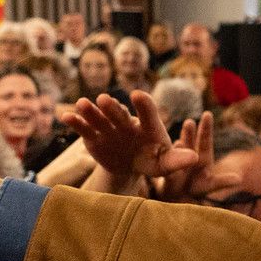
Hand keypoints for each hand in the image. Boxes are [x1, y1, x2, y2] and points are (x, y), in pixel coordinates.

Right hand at [66, 92, 208, 196]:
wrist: (129, 165)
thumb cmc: (152, 160)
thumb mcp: (165, 163)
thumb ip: (178, 159)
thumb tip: (196, 159)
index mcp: (147, 124)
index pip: (148, 111)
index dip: (143, 104)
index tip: (138, 95)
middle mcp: (126, 121)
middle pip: (120, 114)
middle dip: (112, 107)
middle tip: (104, 99)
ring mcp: (108, 127)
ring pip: (99, 117)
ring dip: (90, 111)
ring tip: (82, 104)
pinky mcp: (93, 137)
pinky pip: (84, 128)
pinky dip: (75, 122)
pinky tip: (65, 117)